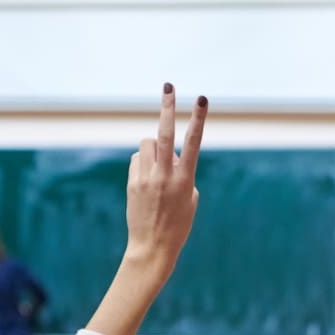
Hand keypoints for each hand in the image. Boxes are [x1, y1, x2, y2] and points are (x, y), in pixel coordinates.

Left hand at [123, 85, 205, 280]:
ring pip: (148, 144)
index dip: (198, 119)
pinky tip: (147, 180)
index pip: (193, 143)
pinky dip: (144, 163)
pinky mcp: (133, 183)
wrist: (152, 248)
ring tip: (159, 166)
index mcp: (185, 180)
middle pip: (164, 134)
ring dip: (155, 147)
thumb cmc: (178, 225)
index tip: (201, 99)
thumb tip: (168, 155)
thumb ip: (182, 172)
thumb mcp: (190, 199)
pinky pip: (138, 160)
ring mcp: (146, 179)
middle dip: (167, 107)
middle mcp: (164, 176)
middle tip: (168, 85)